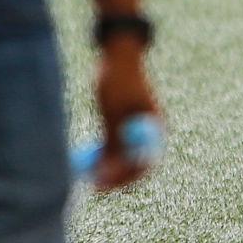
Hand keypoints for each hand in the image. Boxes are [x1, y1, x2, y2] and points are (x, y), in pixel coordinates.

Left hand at [92, 42, 159, 192]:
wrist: (116, 56)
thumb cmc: (118, 79)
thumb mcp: (114, 110)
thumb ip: (115, 137)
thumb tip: (111, 163)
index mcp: (155, 127)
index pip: (145, 162)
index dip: (126, 177)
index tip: (106, 184)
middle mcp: (148, 132)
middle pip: (135, 165)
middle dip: (115, 177)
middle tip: (93, 186)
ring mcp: (135, 131)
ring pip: (121, 160)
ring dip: (105, 169)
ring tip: (86, 175)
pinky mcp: (122, 128)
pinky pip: (113, 150)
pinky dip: (100, 158)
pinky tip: (86, 164)